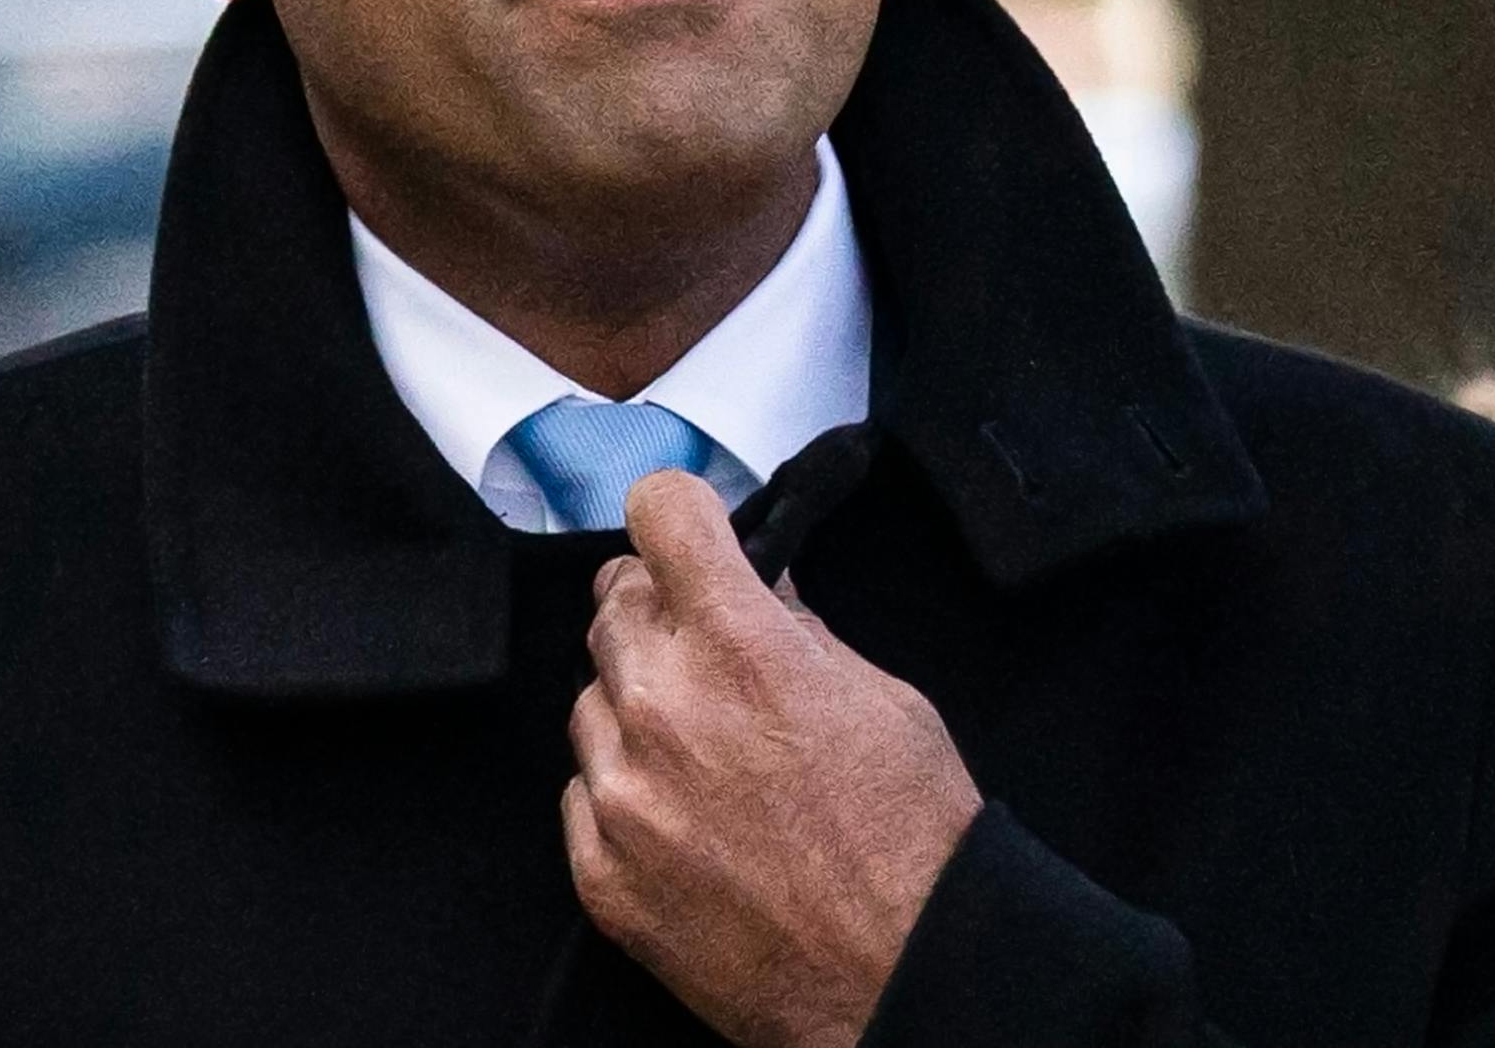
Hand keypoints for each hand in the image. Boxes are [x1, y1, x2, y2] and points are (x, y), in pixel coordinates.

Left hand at [563, 471, 981, 1047]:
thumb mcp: (885, 699)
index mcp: (739, 644)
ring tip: (713, 758)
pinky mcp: (599, 867)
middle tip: (709, 654)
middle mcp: (663, 705)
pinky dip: (626, 793)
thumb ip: (799, 628)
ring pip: (591, 698)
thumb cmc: (910, 847)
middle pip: (614, 601)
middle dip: (661, 613)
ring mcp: (622, 790)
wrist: (902, 982)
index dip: (679, 515)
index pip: (659, 512)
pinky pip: (584, 790)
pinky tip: (691, 819)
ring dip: (638, 708)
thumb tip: (758, 585)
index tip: (687, 534)